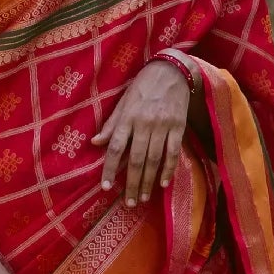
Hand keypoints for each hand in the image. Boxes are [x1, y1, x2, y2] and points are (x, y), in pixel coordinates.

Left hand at [92, 59, 190, 207]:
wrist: (171, 70)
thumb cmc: (143, 87)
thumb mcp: (123, 102)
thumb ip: (111, 124)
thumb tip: (95, 143)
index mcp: (127, 117)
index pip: (116, 148)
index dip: (109, 169)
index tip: (105, 188)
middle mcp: (144, 123)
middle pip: (136, 159)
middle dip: (131, 183)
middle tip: (128, 202)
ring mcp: (162, 126)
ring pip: (154, 159)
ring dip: (147, 181)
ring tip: (142, 197)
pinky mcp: (178, 126)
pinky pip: (173, 152)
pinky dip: (169, 169)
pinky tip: (163, 183)